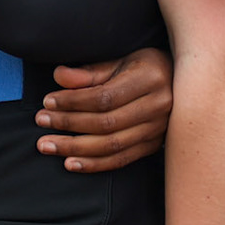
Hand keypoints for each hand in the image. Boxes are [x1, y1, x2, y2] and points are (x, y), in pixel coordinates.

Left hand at [33, 47, 172, 173]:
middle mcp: (158, 107)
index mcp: (150, 79)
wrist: (183, 84)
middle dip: (68, 124)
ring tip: (47, 145)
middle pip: (106, 123)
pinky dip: (94, 164)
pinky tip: (70, 163)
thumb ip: (91, 72)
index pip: (104, 97)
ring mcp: (158, 130)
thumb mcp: (121, 60)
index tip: (48, 101)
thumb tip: (59, 77)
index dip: (73, 101)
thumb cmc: (146, 66)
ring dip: (75, 148)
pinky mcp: (153, 147)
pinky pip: (121, 160)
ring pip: (111, 146)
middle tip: (41, 121)